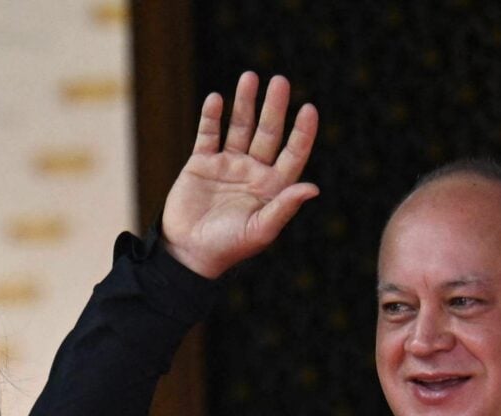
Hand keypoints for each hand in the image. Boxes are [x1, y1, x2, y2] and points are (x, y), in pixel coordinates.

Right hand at [161, 71, 319, 278]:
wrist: (187, 254)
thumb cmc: (227, 247)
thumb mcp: (260, 230)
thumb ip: (284, 207)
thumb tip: (313, 188)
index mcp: (271, 186)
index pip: (292, 153)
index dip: (302, 133)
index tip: (308, 109)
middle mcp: (252, 171)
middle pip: (267, 132)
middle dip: (274, 107)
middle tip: (280, 81)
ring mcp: (227, 165)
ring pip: (239, 126)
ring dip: (245, 103)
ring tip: (250, 77)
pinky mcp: (200, 164)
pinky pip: (208, 134)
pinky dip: (211, 117)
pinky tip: (216, 99)